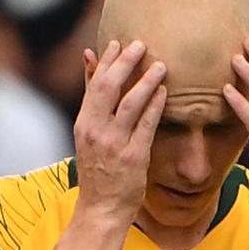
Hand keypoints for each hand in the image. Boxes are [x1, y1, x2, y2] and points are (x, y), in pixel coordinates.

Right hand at [73, 40, 166, 221]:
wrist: (101, 208)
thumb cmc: (98, 169)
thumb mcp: (87, 133)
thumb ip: (92, 98)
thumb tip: (89, 59)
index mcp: (83, 123)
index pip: (94, 83)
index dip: (107, 60)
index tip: (119, 42)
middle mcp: (95, 131)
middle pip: (109, 87)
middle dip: (125, 63)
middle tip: (141, 44)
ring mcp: (114, 144)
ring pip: (130, 104)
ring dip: (146, 81)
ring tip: (160, 65)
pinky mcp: (133, 157)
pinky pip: (146, 126)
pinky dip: (155, 106)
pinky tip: (165, 93)